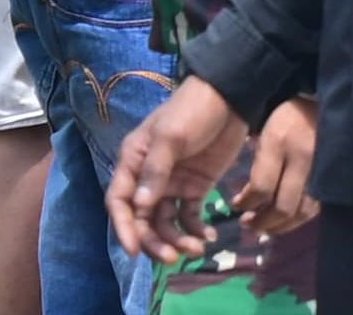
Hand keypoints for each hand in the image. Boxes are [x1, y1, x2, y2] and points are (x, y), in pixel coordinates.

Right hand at [107, 78, 252, 262]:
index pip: (120, 202)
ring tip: (197, 250)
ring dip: (177, 239)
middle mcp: (148, 178)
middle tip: (174, 257)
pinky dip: (196, 229)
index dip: (124, 228)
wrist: (231, 95)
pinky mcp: (197, 186)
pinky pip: (191, 215)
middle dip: (155, 241)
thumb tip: (142, 206)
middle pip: (143, 219)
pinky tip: (209, 238)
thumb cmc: (193, 109)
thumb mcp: (171, 135)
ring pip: (166, 221)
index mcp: (133, 163)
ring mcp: (173, 183)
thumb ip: (157, 169)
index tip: (134, 251)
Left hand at [235, 98, 318, 233]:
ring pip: (303, 212)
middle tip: (249, 223)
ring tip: (266, 226)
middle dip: (263, 222)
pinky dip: (299, 218)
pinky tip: (286, 218)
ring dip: (281, 226)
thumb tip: (248, 201)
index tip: (236, 205)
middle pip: (284, 207)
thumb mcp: (267, 135)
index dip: (246, 204)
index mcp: (280, 143)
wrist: (327, 103)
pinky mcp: (333, 177)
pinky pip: (316, 207)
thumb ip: (259, 167)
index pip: (262, 187)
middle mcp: (304, 159)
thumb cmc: (289, 118)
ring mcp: (323, 169)